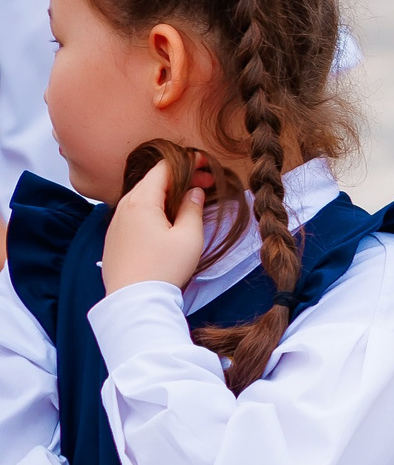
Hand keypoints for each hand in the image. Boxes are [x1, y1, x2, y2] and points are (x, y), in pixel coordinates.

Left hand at [102, 157, 206, 293]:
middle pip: (153, 181)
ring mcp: (116, 222)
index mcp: (141, 200)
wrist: (134, 301)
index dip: (188, 163)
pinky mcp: (114, 238)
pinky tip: (168, 222)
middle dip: (180, 178)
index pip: (164, 168)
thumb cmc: (164, 268)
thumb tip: (194, 192)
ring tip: (189, 203)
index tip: (207, 167)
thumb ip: (193, 209)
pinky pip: (135, 214)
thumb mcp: (189, 237)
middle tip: (206, 185)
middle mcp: (124, 206)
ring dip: (167, 195)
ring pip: (143, 197)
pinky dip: (154, 209)